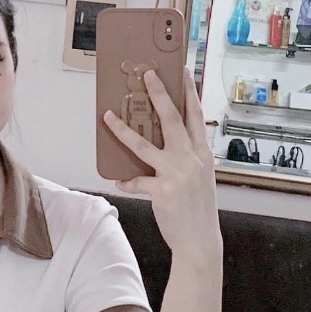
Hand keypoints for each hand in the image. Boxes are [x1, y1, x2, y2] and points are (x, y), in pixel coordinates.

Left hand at [103, 67, 220, 264]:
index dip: (189, 91)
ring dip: (123, 129)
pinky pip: (136, 181)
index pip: (196, 115)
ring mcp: (176, 174)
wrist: (200, 240)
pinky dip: (126, 181)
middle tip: (147, 74)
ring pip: (144, 145)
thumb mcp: (201, 176)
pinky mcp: (162, 191)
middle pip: (172, 119)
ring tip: (108, 115)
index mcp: (202, 153)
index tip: (182, 71)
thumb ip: (188, 156)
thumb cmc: (198, 207)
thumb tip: (167, 141)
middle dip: (159, 94)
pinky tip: (118, 180)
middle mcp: (191, 159)